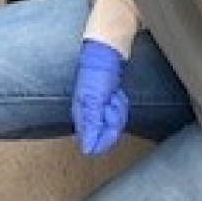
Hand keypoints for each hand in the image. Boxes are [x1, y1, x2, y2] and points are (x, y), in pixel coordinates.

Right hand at [71, 38, 128, 155]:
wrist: (107, 50)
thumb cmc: (97, 71)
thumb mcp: (93, 99)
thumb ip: (91, 125)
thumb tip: (87, 150)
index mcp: (81, 117)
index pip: (93, 144)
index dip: (106, 135)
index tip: (108, 116)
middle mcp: (88, 116)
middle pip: (106, 135)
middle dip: (114, 119)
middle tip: (111, 101)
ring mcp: (98, 109)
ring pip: (113, 125)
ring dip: (118, 110)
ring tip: (114, 95)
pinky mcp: (105, 102)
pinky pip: (116, 114)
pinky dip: (120, 104)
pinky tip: (116, 93)